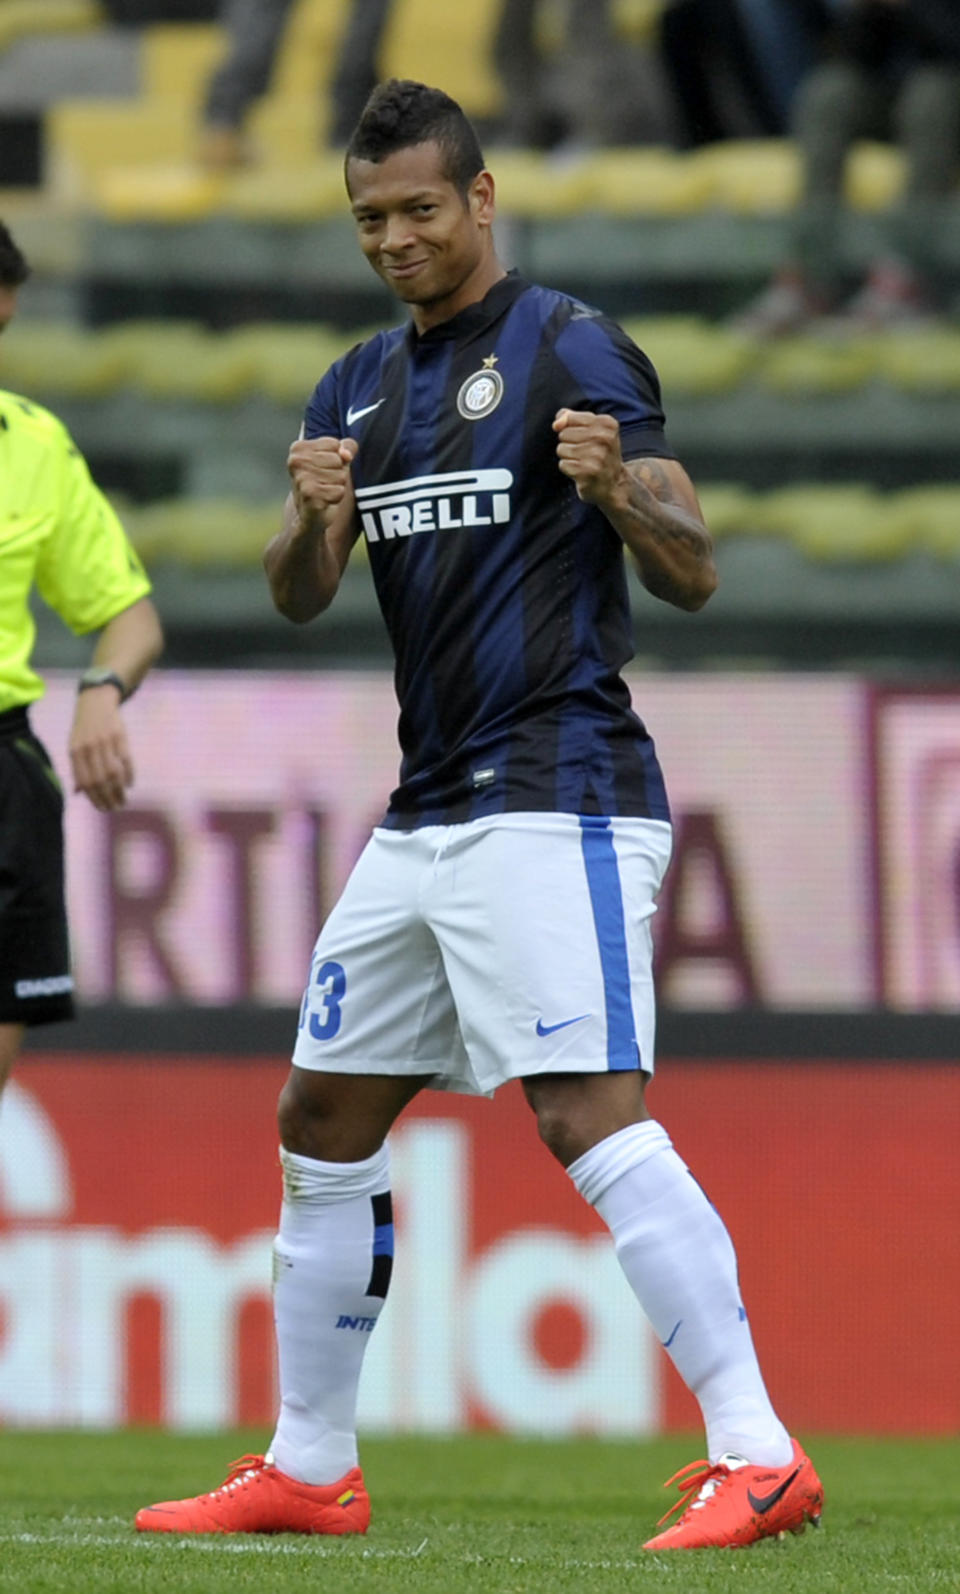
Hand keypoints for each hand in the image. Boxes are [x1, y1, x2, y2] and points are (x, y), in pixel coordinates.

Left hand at [69, 688, 133, 811]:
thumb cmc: (84, 729)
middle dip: (108, 798)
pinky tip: (130, 784)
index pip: (85, 781)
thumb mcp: (75, 747)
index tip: (103, 809)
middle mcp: (89, 747)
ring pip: (113, 773)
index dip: (94, 798)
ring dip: (119, 790)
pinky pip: (125, 760)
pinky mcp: (120, 736)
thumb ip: (77, 769)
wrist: (95, 702)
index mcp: (75, 752)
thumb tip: (77, 793)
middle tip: (116, 808)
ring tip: (123, 800)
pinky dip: (129, 775)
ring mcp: (105, 741)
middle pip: (100, 780)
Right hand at [287, 436, 358, 531]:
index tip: (324, 469)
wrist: (310, 515)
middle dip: (338, 473)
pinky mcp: (310, 495)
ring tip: (325, 492)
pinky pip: (339, 491)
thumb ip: (347, 447)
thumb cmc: (324, 483)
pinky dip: (336, 498)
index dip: (336, 458)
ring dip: (337, 486)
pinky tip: (325, 501)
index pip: (335, 444)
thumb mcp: (336, 459)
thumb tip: (346, 454)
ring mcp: (301, 478)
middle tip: (325, 483)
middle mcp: (296, 461)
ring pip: (341, 476)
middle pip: (338, 460)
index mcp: (298, 448)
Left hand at [553, 409, 627, 506]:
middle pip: (564, 434)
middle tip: (586, 453)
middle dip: (569, 444)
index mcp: (607, 423)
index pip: (569, 418)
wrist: (614, 484)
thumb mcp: (591, 429)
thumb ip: (570, 418)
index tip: (586, 438)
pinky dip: (569, 469)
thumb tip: (556, 424)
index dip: (571, 429)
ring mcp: (597, 456)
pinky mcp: (588, 472)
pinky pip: (563, 464)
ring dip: (568, 457)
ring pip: (561, 449)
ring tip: (584, 463)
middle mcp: (605, 438)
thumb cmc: (598, 453)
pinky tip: (582, 473)